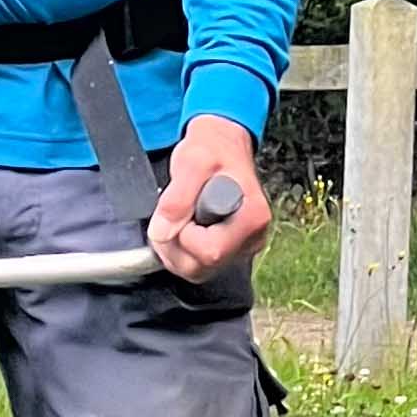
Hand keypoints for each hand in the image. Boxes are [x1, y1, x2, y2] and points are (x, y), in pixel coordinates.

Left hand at [148, 116, 271, 283]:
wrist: (219, 145)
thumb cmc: (212, 148)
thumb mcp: (192, 160)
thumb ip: (177, 197)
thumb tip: (163, 232)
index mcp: (253, 217)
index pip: (211, 251)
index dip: (184, 234)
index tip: (181, 207)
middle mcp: (252, 238)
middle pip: (202, 266)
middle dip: (175, 243)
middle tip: (171, 213)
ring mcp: (240, 248)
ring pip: (196, 271)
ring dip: (173, 249)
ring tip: (175, 217)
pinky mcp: (228, 252)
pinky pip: (196, 268)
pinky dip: (178, 252)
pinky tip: (180, 227)